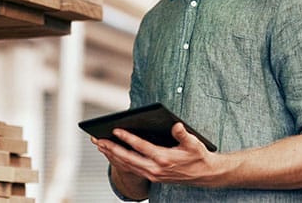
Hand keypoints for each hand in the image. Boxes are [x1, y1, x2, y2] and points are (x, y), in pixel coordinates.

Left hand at [93, 122, 217, 185]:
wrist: (204, 175)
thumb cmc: (198, 156)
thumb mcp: (193, 143)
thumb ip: (183, 134)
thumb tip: (176, 125)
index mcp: (163, 158)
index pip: (140, 147)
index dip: (127, 138)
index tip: (116, 130)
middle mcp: (155, 168)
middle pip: (128, 158)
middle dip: (111, 148)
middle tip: (98, 139)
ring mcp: (152, 174)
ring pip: (127, 165)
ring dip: (112, 155)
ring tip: (100, 145)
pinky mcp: (152, 176)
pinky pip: (132, 169)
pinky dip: (120, 161)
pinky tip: (113, 154)